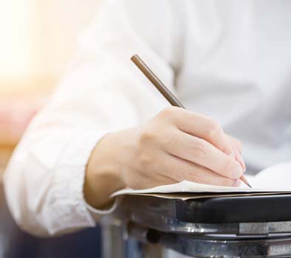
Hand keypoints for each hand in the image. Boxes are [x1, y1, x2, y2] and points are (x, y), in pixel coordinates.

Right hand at [84, 107, 244, 207]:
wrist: (123, 153)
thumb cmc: (159, 138)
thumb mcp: (180, 126)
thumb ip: (212, 137)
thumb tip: (237, 157)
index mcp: (170, 116)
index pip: (208, 127)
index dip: (227, 145)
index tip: (235, 157)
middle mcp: (158, 134)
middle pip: (201, 150)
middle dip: (225, 165)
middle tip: (236, 173)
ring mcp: (151, 157)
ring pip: (192, 172)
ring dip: (216, 180)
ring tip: (227, 182)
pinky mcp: (149, 178)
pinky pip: (181, 185)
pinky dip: (200, 188)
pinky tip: (207, 186)